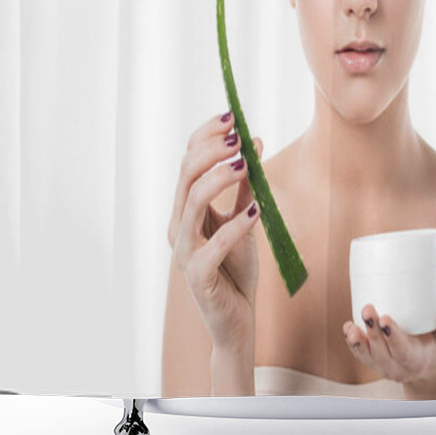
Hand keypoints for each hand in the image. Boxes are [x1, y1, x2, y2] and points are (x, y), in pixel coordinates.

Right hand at [167, 110, 262, 351]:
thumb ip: (247, 184)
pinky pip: (212, 247)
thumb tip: (254, 139)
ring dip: (218, 179)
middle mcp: (179, 227)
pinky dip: (234, 227)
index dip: (205, 136)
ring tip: (245, 163)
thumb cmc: (236, 268)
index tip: (231, 115)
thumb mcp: (245, 218)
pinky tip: (256, 211)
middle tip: (239, 136)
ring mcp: (185, 253)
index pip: (186, 162)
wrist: (237, 319)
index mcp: (186, 210)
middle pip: (185, 177)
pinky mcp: (199, 277)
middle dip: (211, 151)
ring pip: (191, 204)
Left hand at [342, 292, 435, 390]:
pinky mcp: (374, 360)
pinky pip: (361, 354)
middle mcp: (400, 367)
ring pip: (369, 357)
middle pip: (382, 354)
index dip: (393, 337)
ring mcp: (385, 366)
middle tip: (368, 309)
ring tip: (352, 324)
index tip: (385, 319)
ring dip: (359, 341)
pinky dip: (353, 343)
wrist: (431, 357)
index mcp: (421, 358)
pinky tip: (349, 328)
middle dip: (373, 333)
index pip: (404, 352)